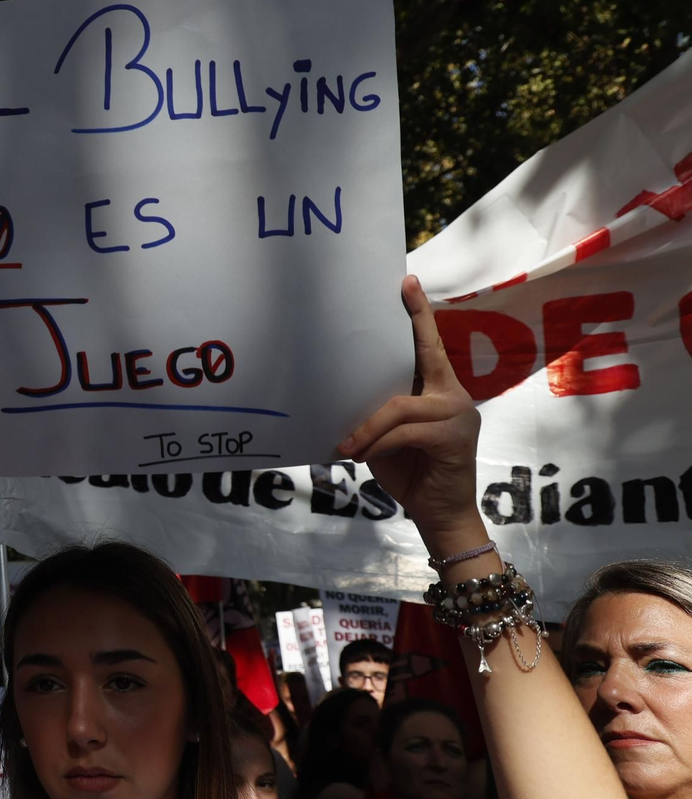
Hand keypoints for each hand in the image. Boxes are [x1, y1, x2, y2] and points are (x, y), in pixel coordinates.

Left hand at [339, 276, 484, 550]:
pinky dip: (376, 443)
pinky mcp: (455, 437)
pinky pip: (404, 431)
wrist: (439, 516)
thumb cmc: (409, 473)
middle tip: (399, 291)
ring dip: (367, 427)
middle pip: (424, 357)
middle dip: (412, 326)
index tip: (407, 281)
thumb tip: (341, 386)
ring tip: (346, 446)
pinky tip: (359, 456)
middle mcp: (453, 395)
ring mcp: (458, 414)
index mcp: (438, 391)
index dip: (419, 315)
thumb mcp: (384, 436)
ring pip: (400, 405)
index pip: (428, 347)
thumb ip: (377, 410)